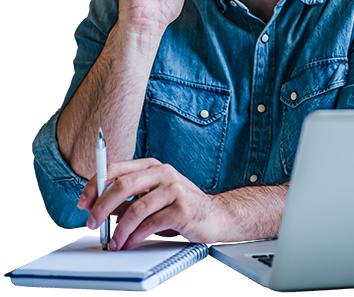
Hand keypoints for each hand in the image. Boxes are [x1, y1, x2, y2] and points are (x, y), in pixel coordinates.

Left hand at [78, 158, 223, 249]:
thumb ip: (128, 202)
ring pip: (135, 208)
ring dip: (118, 230)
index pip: (116, 169)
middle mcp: (164, 173)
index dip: (95, 185)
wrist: (215, 216)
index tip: (83, 203)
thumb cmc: (181, 206)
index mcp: (152, 166)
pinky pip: (150, 224)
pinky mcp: (182, 209)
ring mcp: (175, 189)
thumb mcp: (152, 198)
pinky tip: (130, 242)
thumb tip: (100, 211)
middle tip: (92, 225)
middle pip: (122, 186)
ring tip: (113, 242)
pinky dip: (135, 237)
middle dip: (101, 208)